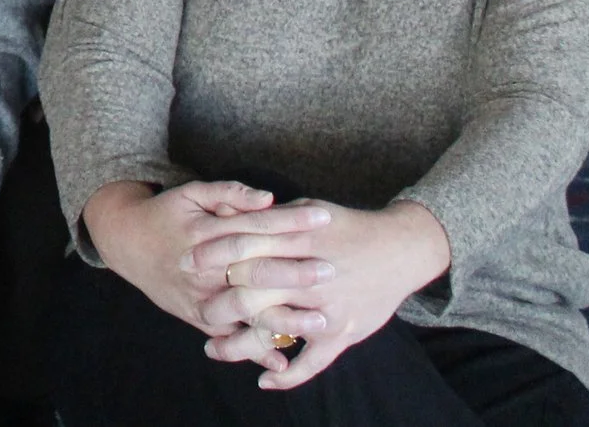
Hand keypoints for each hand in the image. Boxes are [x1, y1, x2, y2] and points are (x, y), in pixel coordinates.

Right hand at [85, 179, 322, 333]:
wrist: (125, 242)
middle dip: (295, 271)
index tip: (325, 217)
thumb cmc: (166, 214)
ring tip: (320, 320)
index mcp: (206, 231)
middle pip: (255, 270)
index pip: (257, 225)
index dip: (292, 220)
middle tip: (331, 269)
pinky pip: (229, 336)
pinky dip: (254, 350)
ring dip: (283, 317)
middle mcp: (204, 267)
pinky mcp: (196, 316)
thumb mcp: (190, 193)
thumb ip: (228, 193)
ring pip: (245, 309)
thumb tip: (267, 199)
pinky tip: (283, 360)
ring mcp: (200, 295)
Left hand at [191, 199, 450, 388]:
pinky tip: (265, 380)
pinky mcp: (345, 332)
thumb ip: (266, 216)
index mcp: (297, 241)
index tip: (185, 264)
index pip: (245, 249)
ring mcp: (327, 308)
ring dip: (241, 345)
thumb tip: (222, 208)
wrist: (402, 248)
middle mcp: (309, 276)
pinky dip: (289, 375)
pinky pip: (314, 361)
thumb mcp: (305, 209)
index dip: (212, 257)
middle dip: (219, 305)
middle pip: (253, 293)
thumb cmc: (346, 226)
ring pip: (275, 330)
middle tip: (196, 311)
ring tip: (213, 349)